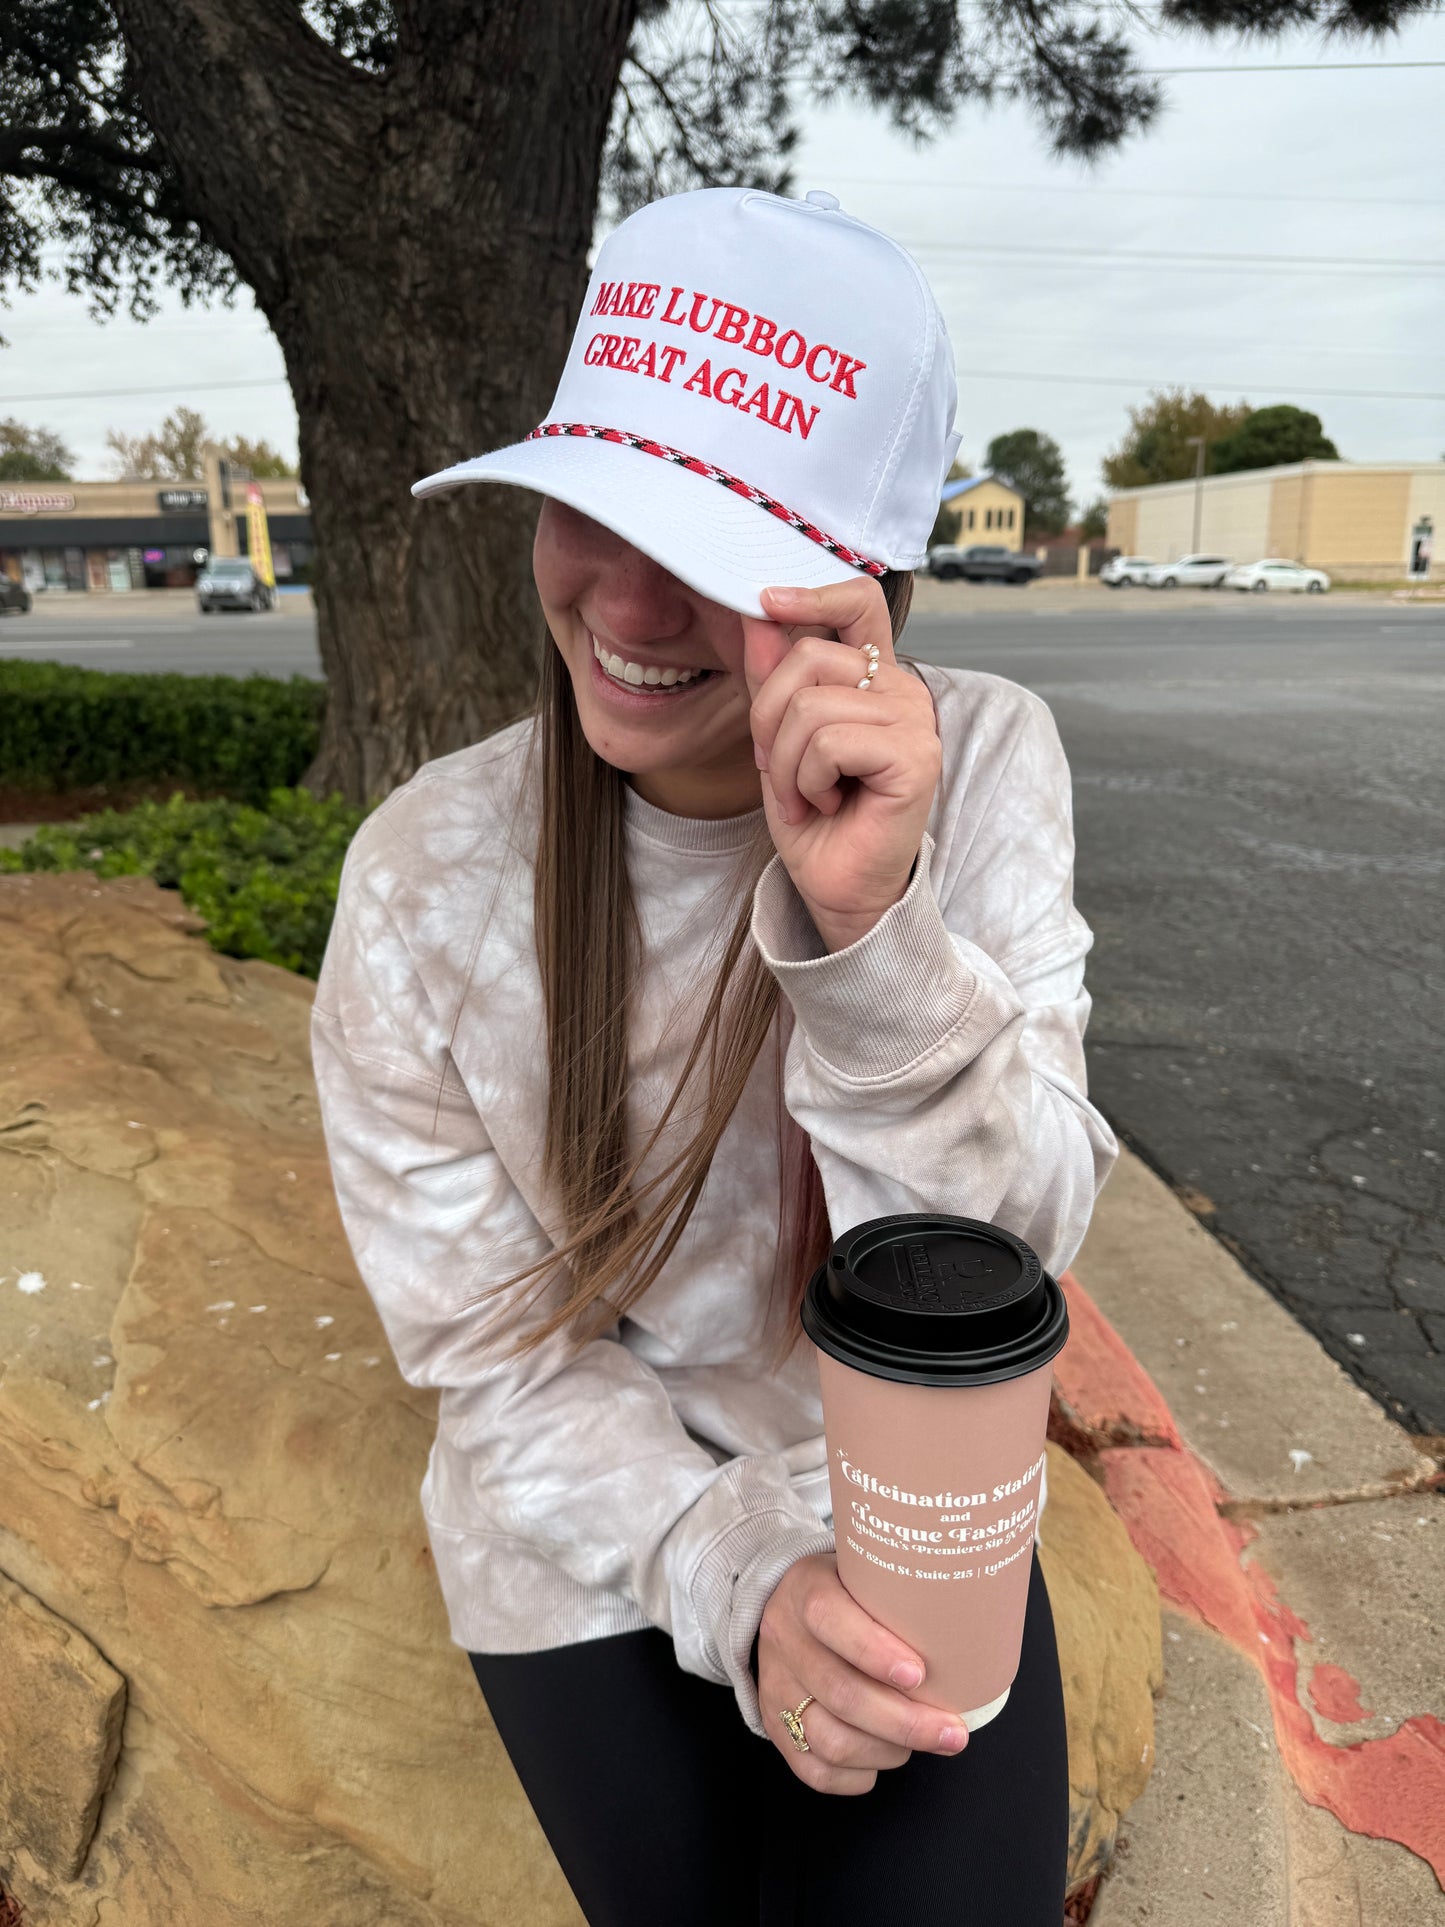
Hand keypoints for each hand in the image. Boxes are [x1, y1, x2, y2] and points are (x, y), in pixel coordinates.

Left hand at [743, 580, 942, 952]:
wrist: (839, 888)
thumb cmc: (816, 820)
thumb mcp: (777, 740)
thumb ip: (772, 680)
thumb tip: (758, 616)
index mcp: (874, 679)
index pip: (859, 603)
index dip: (812, 593)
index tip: (765, 602)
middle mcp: (902, 690)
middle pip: (809, 657)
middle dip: (768, 718)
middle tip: (779, 769)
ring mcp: (914, 721)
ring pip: (811, 705)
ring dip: (787, 762)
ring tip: (806, 797)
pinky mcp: (915, 756)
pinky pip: (830, 742)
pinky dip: (808, 781)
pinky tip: (826, 805)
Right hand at [756, 1553, 969, 1794]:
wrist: (785, 1606)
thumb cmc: (847, 1592)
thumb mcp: (864, 1573)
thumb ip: (900, 1595)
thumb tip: (973, 1630)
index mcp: (806, 1589)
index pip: (830, 1618)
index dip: (874, 1650)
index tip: (920, 1673)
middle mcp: (785, 1638)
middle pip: (841, 1692)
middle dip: (905, 1721)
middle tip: (951, 1732)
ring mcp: (775, 1686)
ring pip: (830, 1739)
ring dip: (888, 1751)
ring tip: (921, 1743)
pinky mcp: (774, 1725)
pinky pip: (814, 1770)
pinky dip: (857, 1775)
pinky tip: (883, 1758)